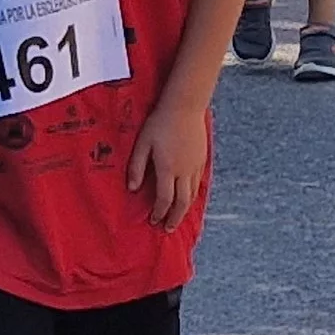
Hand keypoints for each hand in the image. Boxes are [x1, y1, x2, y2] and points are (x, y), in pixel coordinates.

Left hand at [125, 100, 208, 229]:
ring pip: (193, 194)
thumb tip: (132, 189)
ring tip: (178, 216)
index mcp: (168, 169)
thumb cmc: (160, 122)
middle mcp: (184, 171)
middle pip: (182, 202)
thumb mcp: (143, 143)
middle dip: (175, 218)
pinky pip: (198, 183)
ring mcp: (195, 165)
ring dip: (185, 208)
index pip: (164, 199)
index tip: (153, 221)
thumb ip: (137, 167)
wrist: (185, 106)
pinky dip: (193, 194)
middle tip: (169, 229)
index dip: (158, 213)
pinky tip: (188, 196)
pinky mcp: (202, 159)